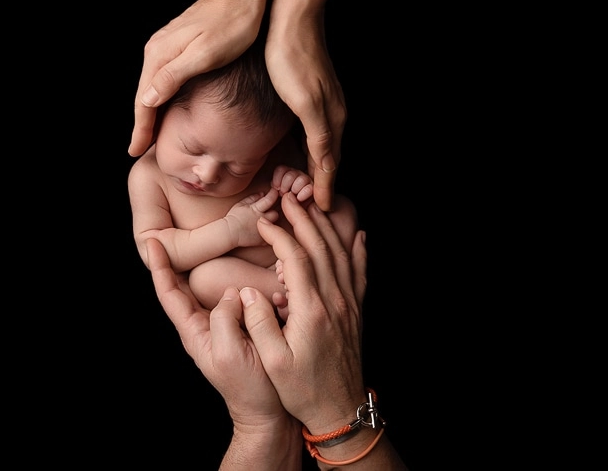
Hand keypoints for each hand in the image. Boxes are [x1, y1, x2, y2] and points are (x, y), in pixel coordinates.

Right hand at [129, 0, 265, 157]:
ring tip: (149, 134)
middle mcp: (158, 49)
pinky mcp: (179, 42)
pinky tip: (164, 105)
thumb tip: (147, 99)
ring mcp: (167, 45)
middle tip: (139, 149)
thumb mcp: (205, 54)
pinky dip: (160, 96)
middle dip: (142, 124)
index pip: (145, 101)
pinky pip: (162, 76)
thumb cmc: (232, 24)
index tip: (135, 150)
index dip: (141, 128)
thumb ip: (174, 76)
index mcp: (161, 55)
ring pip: (153, 86)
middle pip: (145, 94)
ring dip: (150, 111)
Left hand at [145, 237, 301, 469]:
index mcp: (194, 331)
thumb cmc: (249, 389)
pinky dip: (245, 280)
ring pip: (218, 286)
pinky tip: (253, 268)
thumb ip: (225, 319)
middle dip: (183, 257)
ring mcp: (225, 324)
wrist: (269, 412)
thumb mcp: (231, 353)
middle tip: (181, 229)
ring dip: (220, 265)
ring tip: (221, 242)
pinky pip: (241, 297)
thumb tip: (234, 292)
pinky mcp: (246, 324)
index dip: (160, 267)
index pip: (169, 294)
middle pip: (188, 284)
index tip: (152, 242)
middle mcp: (205, 323)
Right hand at [225, 190, 279, 247]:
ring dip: (272, 221)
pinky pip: (271, 236)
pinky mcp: (262, 241)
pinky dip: (269, 233)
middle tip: (270, 210)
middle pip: (275, 213)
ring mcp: (262, 231)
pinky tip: (264, 231)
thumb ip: (252, 198)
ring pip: (275, 225)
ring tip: (266, 220)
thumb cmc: (233, 218)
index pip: (269, 199)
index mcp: (256, 209)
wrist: (228, 233)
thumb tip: (262, 194)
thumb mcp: (240, 204)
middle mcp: (261, 219)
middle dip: (274, 211)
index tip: (276, 192)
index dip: (274, 194)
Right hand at [239, 192, 365, 433]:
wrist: (340, 409)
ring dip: (327, 227)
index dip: (279, 235)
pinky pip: (360, 273)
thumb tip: (247, 292)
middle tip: (289, 198)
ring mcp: (349, 305)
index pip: (295, 258)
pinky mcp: (356, 312)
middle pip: (321, 248)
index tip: (263, 222)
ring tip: (314, 207)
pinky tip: (358, 235)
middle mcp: (334, 301)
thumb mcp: (272, 362)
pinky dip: (358, 250)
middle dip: (304, 219)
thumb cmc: (302, 389)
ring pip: (341, 254)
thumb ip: (258, 324)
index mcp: (311, 310)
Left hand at [265, 18, 346, 211]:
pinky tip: (301, 149)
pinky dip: (309, 147)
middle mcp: (332, 113)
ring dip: (316, 166)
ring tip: (306, 186)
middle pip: (328, 157)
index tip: (321, 210)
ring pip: (322, 144)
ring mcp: (325, 102)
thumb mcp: (305, 103)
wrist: (290, 19)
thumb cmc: (290, 60)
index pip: (330, 164)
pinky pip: (315, 130)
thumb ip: (319, 137)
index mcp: (331, 119)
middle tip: (312, 207)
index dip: (324, 188)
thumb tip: (328, 169)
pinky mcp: (313, 93)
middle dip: (321, 182)